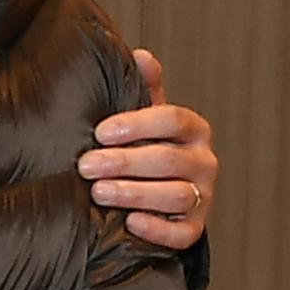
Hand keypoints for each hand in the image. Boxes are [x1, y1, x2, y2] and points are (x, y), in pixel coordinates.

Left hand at [79, 48, 214, 250]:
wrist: (158, 194)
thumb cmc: (146, 147)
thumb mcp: (145, 117)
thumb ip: (143, 88)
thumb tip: (140, 55)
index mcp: (193, 129)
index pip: (173, 119)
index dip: (137, 124)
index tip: (100, 132)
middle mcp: (203, 162)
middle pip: (168, 160)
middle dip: (124, 162)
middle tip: (86, 165)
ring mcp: (202, 197)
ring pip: (175, 195)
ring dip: (134, 193)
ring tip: (99, 192)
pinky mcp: (193, 229)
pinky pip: (181, 234)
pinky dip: (157, 229)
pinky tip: (129, 222)